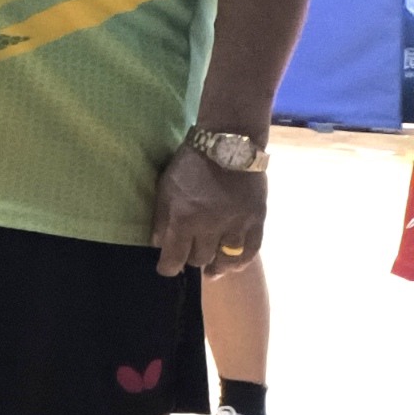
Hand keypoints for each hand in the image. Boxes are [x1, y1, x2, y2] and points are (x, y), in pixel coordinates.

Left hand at [151, 144, 266, 278]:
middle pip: (200, 258)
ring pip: (225, 259)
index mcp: (184, 219)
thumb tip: (158, 243)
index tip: (167, 268)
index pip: (174, 258)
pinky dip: (240, 262)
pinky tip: (232, 265)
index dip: (168, 268)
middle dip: (192, 260)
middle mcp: (211, 226)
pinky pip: (251, 251)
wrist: (229, 144)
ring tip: (211, 270)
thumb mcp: (165, 187)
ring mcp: (236, 224)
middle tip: (190, 257)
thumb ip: (161, 218)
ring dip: (216, 266)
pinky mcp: (257, 220)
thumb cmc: (190, 164)